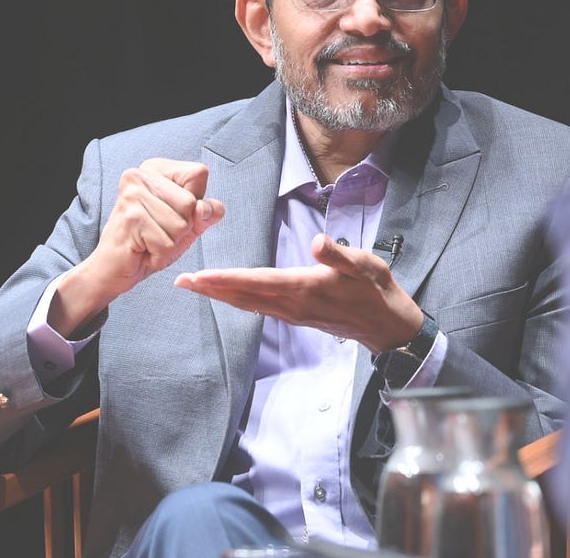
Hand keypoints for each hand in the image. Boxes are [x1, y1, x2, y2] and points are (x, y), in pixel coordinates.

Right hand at [52, 158, 224, 336]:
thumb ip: (207, 212)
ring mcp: (132, 195)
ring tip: (150, 241)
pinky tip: (143, 250)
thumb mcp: (189, 223)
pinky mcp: (130, 218)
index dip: (196, 202)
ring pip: (181, 225)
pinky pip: (167, 244)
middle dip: (183, 228)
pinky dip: (160, 255)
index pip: (199, 173)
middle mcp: (140, 175)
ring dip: (171, 244)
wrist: (112, 268)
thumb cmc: (151, 242)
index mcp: (156, 168)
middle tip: (158, 232)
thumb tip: (206, 207)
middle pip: (191, 202)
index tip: (170, 213)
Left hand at [175, 234, 424, 354]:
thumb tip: (317, 243)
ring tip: (197, 288)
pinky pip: (261, 309)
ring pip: (250, 305)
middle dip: (212, 290)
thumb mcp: (367, 266)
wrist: (388, 326)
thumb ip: (340, 254)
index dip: (227, 279)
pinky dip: (241, 301)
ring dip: (222, 296)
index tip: (200, 276)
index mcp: (307, 287)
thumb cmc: (378, 291)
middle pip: (245, 296)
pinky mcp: (299, 317)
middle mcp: (294, 305)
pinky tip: (231, 298)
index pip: (258, 282)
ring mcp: (295, 314)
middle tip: (181, 283)